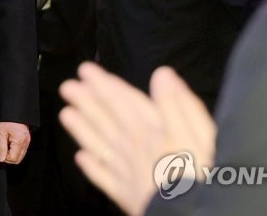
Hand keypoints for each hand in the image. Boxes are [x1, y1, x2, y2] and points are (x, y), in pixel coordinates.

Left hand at [0, 121, 30, 163]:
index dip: (4, 157)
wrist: (15, 112)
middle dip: (8, 158)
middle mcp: (25, 143)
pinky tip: (10, 143)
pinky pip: (21, 151)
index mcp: (19, 141)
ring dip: (12, 154)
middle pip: (17, 160)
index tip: (0, 150)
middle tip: (2, 149)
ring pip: (20, 156)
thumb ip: (1, 147)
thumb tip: (1, 159)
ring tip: (6, 144)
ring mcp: (27, 142)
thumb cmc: (8, 120)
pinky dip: (15, 150)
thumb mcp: (1, 133)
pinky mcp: (27, 140)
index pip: (13, 158)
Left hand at [59, 63, 215, 215]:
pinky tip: (80, 158)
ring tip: (65, 113)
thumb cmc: (201, 174)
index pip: (123, 101)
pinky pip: (103, 178)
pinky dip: (90, 167)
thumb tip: (162, 74)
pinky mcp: (125, 196)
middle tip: (67, 87)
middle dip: (86, 101)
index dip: (104, 85)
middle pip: (106, 119)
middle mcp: (134, 147)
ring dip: (81, 128)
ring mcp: (127, 172)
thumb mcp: (200, 133)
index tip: (86, 71)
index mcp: (151, 129)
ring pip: (99, 145)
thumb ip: (178, 104)